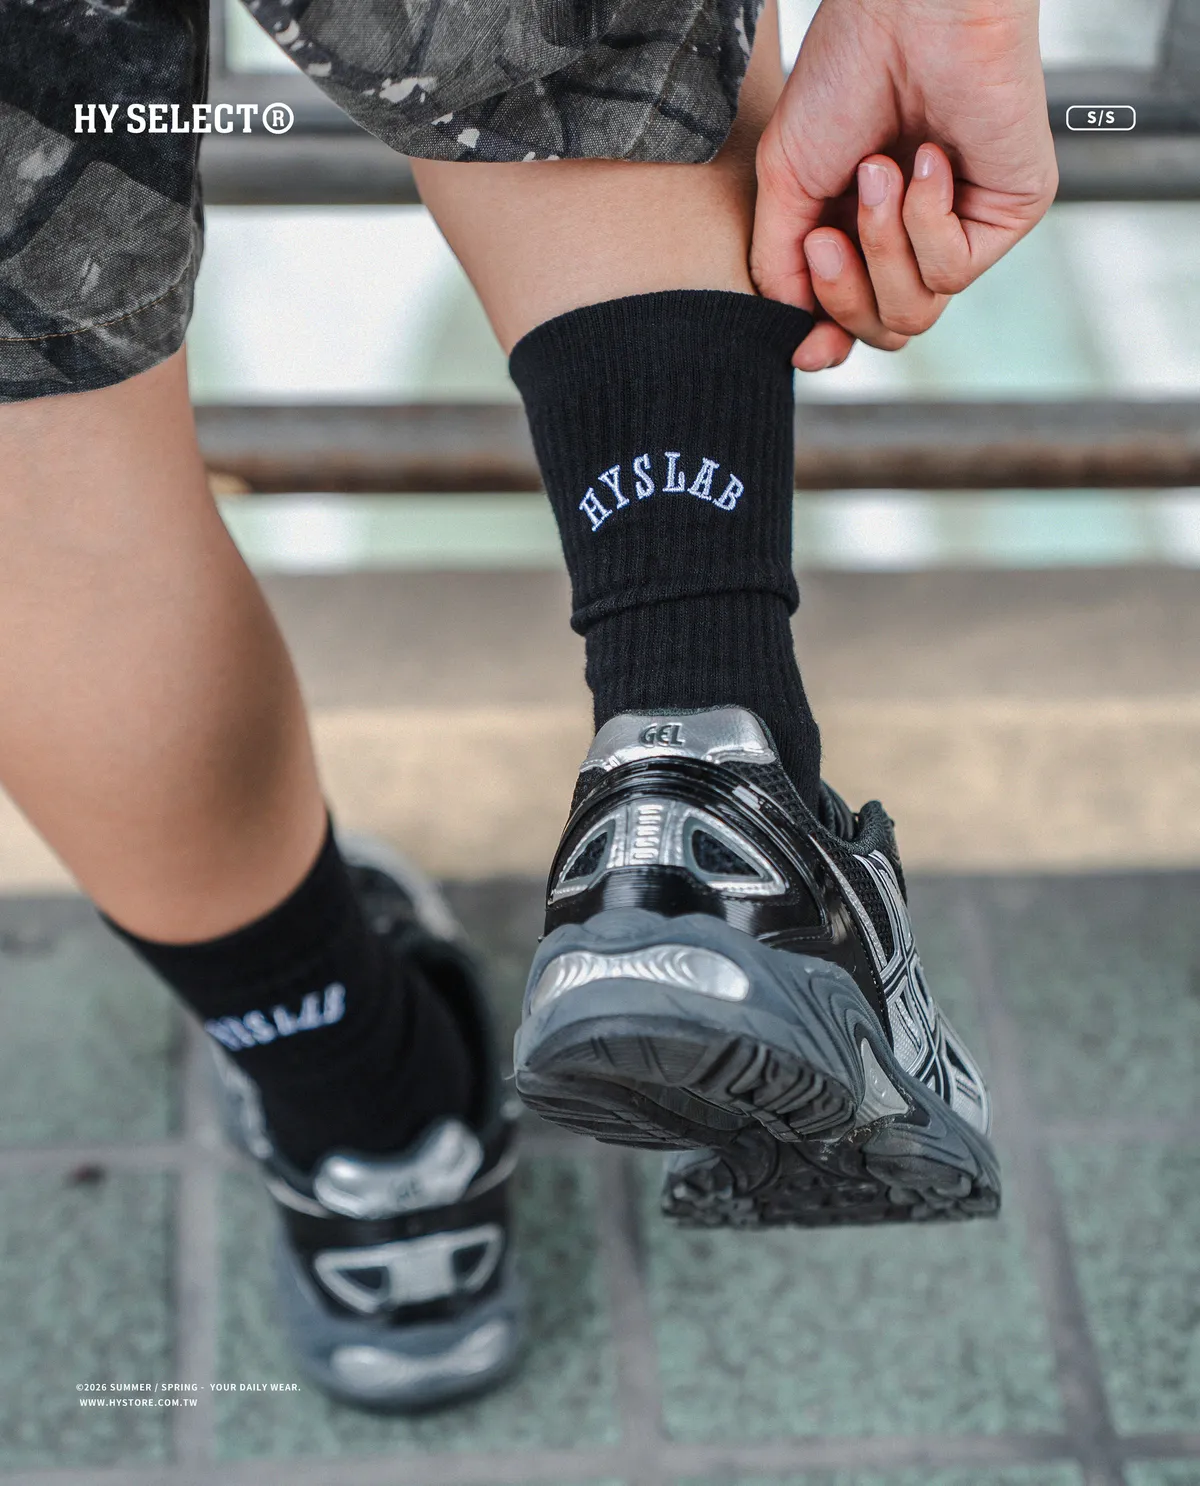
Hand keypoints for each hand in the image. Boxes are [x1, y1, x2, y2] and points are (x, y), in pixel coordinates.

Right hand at [752, 0, 1058, 369]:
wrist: (906, 7)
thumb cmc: (844, 74)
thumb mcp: (786, 185)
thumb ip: (782, 268)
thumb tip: (794, 343)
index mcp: (865, 230)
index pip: (853, 319)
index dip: (825, 337)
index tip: (801, 342)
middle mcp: (920, 235)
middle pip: (884, 329)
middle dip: (843, 293)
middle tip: (823, 235)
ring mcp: (967, 226)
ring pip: (914, 311)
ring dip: (880, 246)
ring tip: (878, 171)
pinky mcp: (1009, 212)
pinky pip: (952, 270)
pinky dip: (925, 218)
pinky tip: (930, 159)